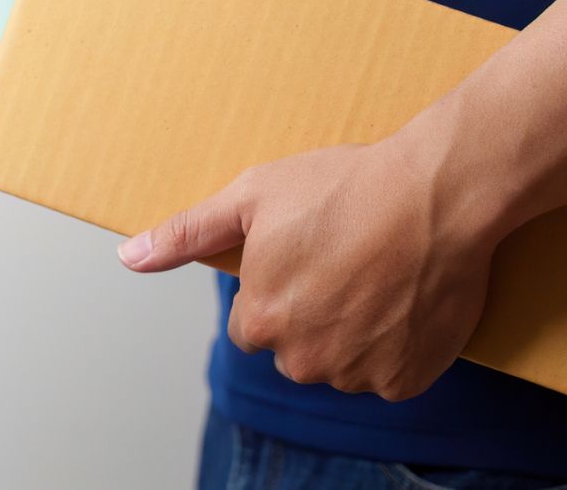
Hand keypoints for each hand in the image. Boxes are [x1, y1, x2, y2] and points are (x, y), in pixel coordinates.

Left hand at [117, 141, 504, 400]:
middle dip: (311, 315)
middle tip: (344, 261)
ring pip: (341, 363)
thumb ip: (186, 235)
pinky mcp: (406, 379)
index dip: (277, 289)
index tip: (307, 255)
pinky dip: (397, 347)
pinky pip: (390, 374)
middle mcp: (305, 359)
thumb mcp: (251, 196)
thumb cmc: (343, 186)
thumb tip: (130, 258)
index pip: (252, 324)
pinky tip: (404, 299)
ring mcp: (359, 373)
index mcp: (262, 319)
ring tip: (379, 275)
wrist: (437, 193)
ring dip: (353, 333)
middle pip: (294, 349)